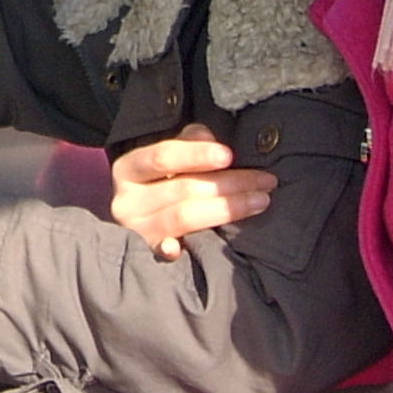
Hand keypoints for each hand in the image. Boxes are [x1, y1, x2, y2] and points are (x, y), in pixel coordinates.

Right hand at [110, 127, 275, 260]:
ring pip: (183, 217)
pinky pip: (161, 251)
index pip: (163, 157)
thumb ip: (187, 144)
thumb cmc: (160, 186)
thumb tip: (208, 138)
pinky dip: (170, 249)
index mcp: (130, 169)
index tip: (229, 155)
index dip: (197, 154)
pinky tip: (180, 249)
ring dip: (226, 208)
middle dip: (229, 183)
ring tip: (260, 201)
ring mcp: (137, 229)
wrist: (140, 223)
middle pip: (182, 188)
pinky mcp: (148, 254)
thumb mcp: (168, 161)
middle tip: (265, 181)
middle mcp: (127, 200)